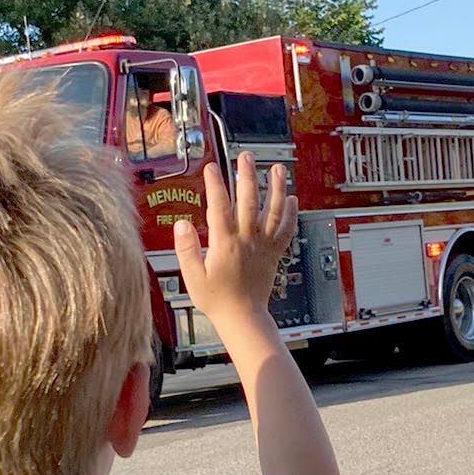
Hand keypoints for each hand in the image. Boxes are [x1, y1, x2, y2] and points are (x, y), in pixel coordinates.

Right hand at [173, 154, 294, 331]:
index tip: (211, 168)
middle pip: (248, 202)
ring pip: (273, 212)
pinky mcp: (274, 253)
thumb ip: (186, 249)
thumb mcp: (192, 276)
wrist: (243, 318)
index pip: (219, 208)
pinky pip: (286, 230)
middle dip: (246, 176)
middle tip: (245, 157)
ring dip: (276, 188)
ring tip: (276, 169)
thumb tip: (181, 224)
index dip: (215, 185)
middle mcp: (247, 241)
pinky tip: (292, 198)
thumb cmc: (216, 300)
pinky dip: (290, 213)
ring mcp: (263, 246)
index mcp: (224, 245)